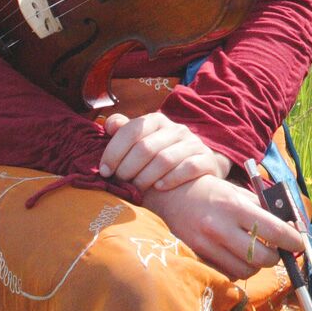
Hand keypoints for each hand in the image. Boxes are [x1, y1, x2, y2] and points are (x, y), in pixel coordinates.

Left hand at [98, 111, 230, 192]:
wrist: (197, 169)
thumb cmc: (160, 157)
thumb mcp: (143, 142)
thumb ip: (125, 133)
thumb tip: (109, 124)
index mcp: (156, 121)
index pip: (131, 130)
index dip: (114, 152)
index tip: (105, 171)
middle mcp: (176, 129)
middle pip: (145, 147)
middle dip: (127, 168)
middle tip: (120, 183)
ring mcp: (193, 143)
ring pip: (164, 159)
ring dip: (145, 177)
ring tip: (136, 189)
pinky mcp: (206, 160)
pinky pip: (188, 168)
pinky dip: (170, 179)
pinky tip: (159, 188)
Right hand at [141, 174, 306, 279]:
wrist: (173, 197)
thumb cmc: (213, 193)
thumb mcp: (239, 192)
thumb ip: (264, 208)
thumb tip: (293, 226)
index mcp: (234, 206)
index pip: (273, 229)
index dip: (292, 240)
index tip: (300, 243)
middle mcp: (220, 227)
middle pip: (261, 257)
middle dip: (276, 256)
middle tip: (277, 249)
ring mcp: (207, 245)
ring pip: (246, 270)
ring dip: (258, 265)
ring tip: (257, 252)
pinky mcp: (197, 257)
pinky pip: (228, 274)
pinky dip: (239, 269)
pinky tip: (237, 256)